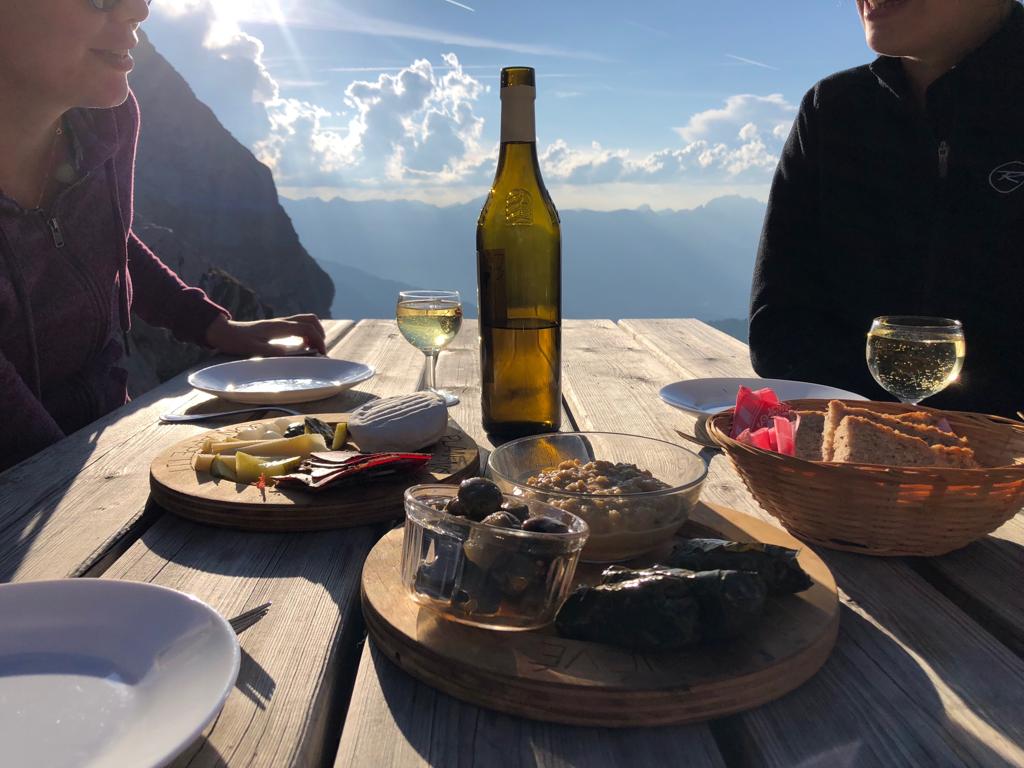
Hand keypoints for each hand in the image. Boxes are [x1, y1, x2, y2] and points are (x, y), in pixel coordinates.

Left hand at [204, 314, 326, 356]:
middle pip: (310, 319)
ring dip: (314, 332)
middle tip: (319, 350)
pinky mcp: (277, 327)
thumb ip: (272, 351)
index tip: (322, 354)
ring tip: (311, 348)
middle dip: (320, 333)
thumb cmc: (237, 341)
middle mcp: (282, 322)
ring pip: (305, 320)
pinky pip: (298, 325)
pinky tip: (300, 346)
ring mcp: (280, 323)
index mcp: (279, 327)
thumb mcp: (254, 349)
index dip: (319, 340)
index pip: (307, 328)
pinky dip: (306, 333)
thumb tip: (290, 354)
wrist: (225, 332)